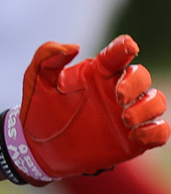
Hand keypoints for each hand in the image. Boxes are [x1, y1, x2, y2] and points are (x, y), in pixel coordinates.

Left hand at [12, 35, 167, 181]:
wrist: (38, 147)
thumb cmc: (39, 108)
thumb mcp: (36, 81)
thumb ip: (46, 58)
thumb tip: (72, 47)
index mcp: (97, 72)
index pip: (117, 54)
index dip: (125, 47)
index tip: (128, 46)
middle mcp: (116, 90)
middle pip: (141, 76)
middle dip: (136, 83)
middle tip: (118, 97)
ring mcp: (127, 114)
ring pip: (156, 102)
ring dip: (147, 107)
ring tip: (125, 118)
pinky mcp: (133, 140)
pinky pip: (159, 132)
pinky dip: (155, 132)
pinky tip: (135, 135)